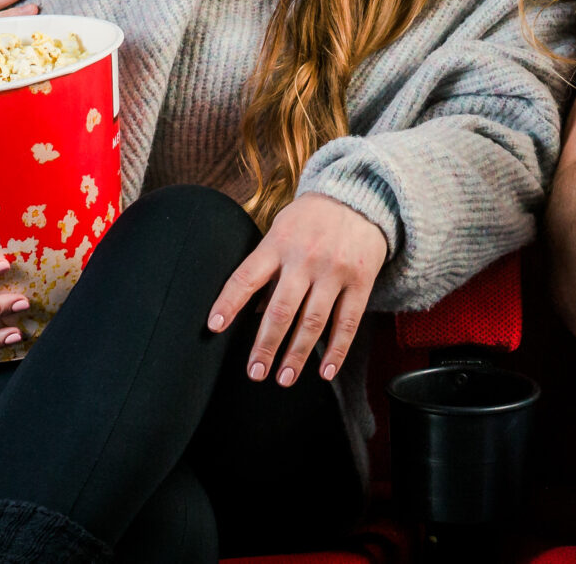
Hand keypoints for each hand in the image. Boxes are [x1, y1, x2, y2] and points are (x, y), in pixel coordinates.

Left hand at [206, 194, 388, 387]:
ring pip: (314, 321)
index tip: (214, 326)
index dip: (229, 302)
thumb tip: (254, 312)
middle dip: (266, 344)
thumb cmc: (311, 219)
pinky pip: (348, 322)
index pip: (247, 276)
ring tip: (284, 379)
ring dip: (297, 354)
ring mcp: (335, 270)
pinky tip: (325, 372)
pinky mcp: (361, 281)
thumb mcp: (281, 231)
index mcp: (278, 244)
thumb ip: (268, 268)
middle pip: (282, 308)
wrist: (360, 197)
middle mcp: (305, 258)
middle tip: (255, 372)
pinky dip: (337, 350)